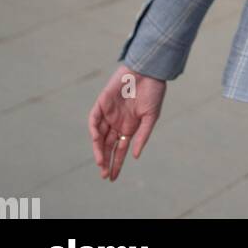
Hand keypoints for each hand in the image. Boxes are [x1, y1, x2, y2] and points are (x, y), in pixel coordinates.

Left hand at [88, 65, 165, 181]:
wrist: (149, 70)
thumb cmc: (153, 91)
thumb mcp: (151, 117)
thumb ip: (143, 136)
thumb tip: (136, 156)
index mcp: (129, 127)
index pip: (120, 149)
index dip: (116, 163)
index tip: (113, 178)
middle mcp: (117, 122)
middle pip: (107, 145)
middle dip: (105, 160)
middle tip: (104, 175)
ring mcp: (109, 113)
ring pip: (99, 135)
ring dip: (98, 149)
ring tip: (100, 162)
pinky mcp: (102, 102)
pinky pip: (94, 119)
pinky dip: (94, 130)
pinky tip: (97, 141)